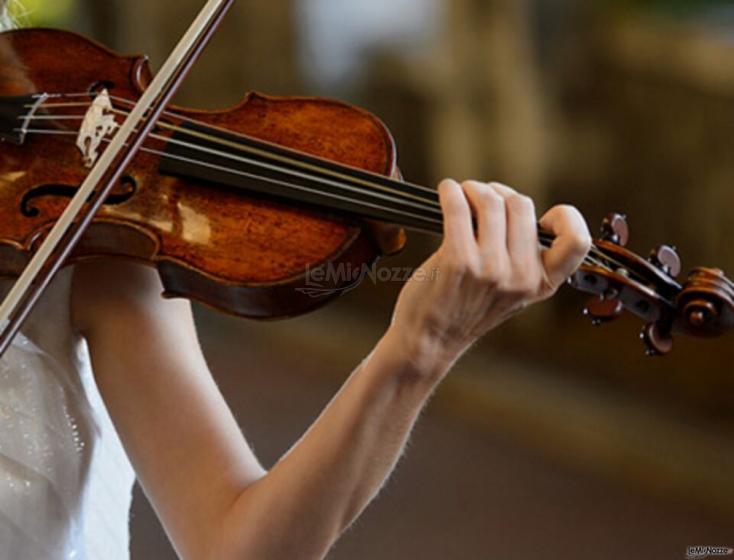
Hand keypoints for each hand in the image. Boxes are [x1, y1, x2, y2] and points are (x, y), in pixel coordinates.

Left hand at [388, 179, 590, 376]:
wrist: (429, 339)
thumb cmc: (464, 309)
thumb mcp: (510, 292)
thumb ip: (523, 257)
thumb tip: (514, 204)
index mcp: (541, 284)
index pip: (577, 241)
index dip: (565, 217)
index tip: (541, 215)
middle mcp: (520, 277)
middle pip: (522, 205)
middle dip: (499, 193)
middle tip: (481, 199)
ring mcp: (490, 269)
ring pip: (491, 201)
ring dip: (472, 189)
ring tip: (461, 195)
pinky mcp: (457, 261)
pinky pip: (458, 207)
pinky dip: (450, 192)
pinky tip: (446, 193)